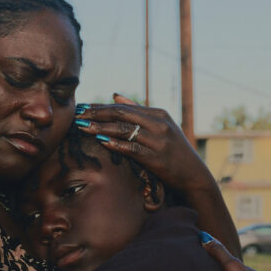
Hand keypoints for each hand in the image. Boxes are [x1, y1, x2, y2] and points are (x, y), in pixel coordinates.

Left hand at [74, 94, 210, 195]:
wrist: (193, 175)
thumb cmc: (173, 150)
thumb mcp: (160, 126)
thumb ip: (137, 110)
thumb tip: (115, 95)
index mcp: (158, 114)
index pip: (123, 107)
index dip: (101, 107)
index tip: (82, 107)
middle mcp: (159, 124)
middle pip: (121, 115)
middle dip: (96, 114)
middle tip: (77, 115)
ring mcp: (158, 141)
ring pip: (124, 131)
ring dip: (101, 128)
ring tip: (82, 127)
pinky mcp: (157, 158)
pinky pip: (132, 149)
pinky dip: (116, 144)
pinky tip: (101, 142)